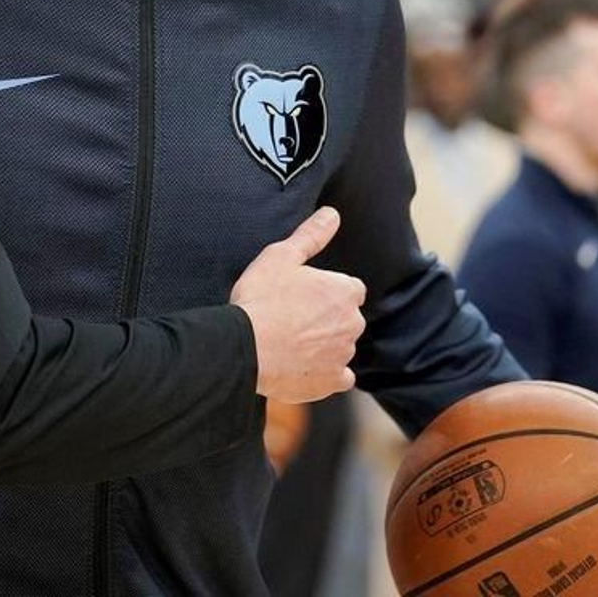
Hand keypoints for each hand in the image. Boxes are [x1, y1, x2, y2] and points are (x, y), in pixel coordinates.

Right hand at [230, 207, 365, 402]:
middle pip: (346, 317)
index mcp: (344, 291)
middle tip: (291, 316)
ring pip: (341, 346)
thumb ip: (311, 235)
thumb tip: (332, 214)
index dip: (326, 290)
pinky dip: (326, 372)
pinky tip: (303, 365)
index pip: (349, 288)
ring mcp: (343, 355)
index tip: (303, 294)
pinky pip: (340, 376)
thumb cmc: (261, 299)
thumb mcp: (280, 256)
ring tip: (290, 340)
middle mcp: (352, 324)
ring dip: (324, 343)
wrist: (245, 348)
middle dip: (326, 317)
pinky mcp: (332, 382)